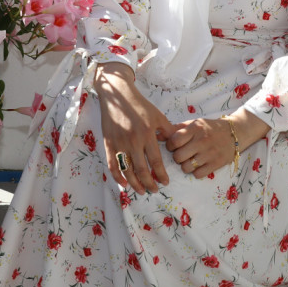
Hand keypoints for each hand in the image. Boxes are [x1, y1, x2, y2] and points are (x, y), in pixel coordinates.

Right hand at [95, 66, 173, 193]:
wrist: (117, 95)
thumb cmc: (139, 105)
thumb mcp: (158, 115)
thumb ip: (168, 131)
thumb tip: (179, 143)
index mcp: (148, 134)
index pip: (156, 161)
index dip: (161, 174)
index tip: (165, 182)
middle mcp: (134, 141)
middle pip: (142, 169)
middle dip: (149, 183)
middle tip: (154, 190)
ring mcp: (120, 143)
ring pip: (127, 170)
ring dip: (135, 183)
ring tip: (141, 191)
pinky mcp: (109, 144)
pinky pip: (112, 164)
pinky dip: (117, 176)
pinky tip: (123, 184)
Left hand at [166, 118, 237, 180]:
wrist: (234, 133)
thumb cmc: (210, 128)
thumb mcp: (195, 123)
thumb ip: (177, 128)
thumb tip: (158, 135)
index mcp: (196, 128)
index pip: (174, 140)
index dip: (170, 145)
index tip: (174, 146)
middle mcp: (202, 140)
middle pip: (178, 157)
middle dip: (177, 157)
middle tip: (182, 154)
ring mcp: (210, 153)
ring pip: (186, 167)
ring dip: (185, 166)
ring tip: (190, 160)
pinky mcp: (216, 164)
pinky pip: (198, 174)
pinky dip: (195, 172)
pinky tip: (199, 165)